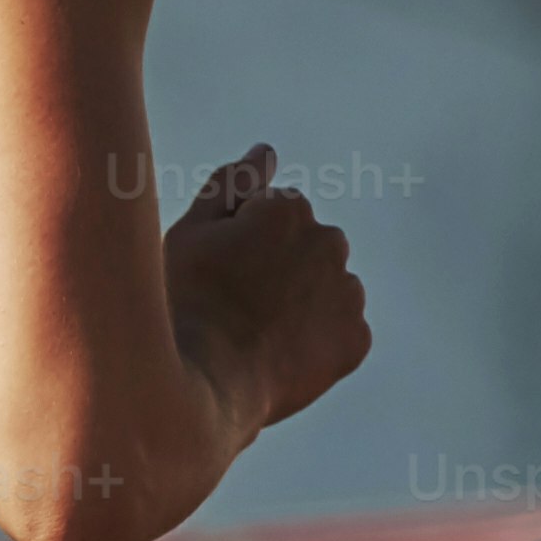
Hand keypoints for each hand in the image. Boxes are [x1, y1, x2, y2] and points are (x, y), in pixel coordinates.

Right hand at [162, 145, 374, 443]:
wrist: (202, 388)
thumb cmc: (185, 306)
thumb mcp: (191, 233)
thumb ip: (232, 182)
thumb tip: (266, 151)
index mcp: (288, 208)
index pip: (274, 214)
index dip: (242, 245)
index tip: (220, 276)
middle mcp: (329, 242)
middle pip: (308, 247)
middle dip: (282, 268)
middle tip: (238, 307)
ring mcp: (346, 293)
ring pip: (328, 288)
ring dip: (303, 303)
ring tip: (259, 335)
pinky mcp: (355, 340)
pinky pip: (341, 333)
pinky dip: (317, 343)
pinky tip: (280, 356)